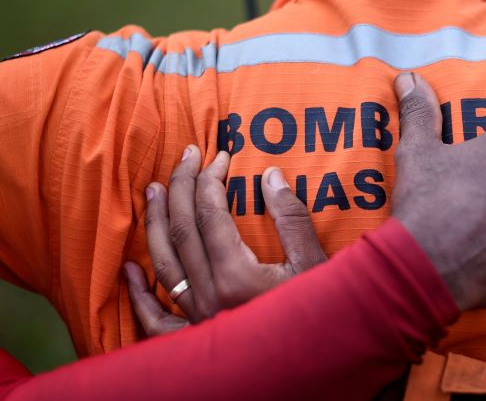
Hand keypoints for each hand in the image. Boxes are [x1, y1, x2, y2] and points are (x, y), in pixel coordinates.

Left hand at [124, 149, 325, 335]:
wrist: (311, 364)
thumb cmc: (318, 316)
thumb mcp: (315, 264)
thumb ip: (292, 219)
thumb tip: (270, 175)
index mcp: (237, 276)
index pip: (210, 213)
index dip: (211, 179)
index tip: (219, 157)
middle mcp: (209, 295)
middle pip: (182, 229)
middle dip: (181, 187)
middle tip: (184, 156)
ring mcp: (196, 318)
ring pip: (163, 262)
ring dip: (155, 222)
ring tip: (152, 190)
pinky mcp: (193, 340)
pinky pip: (155, 317)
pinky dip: (139, 293)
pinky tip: (130, 269)